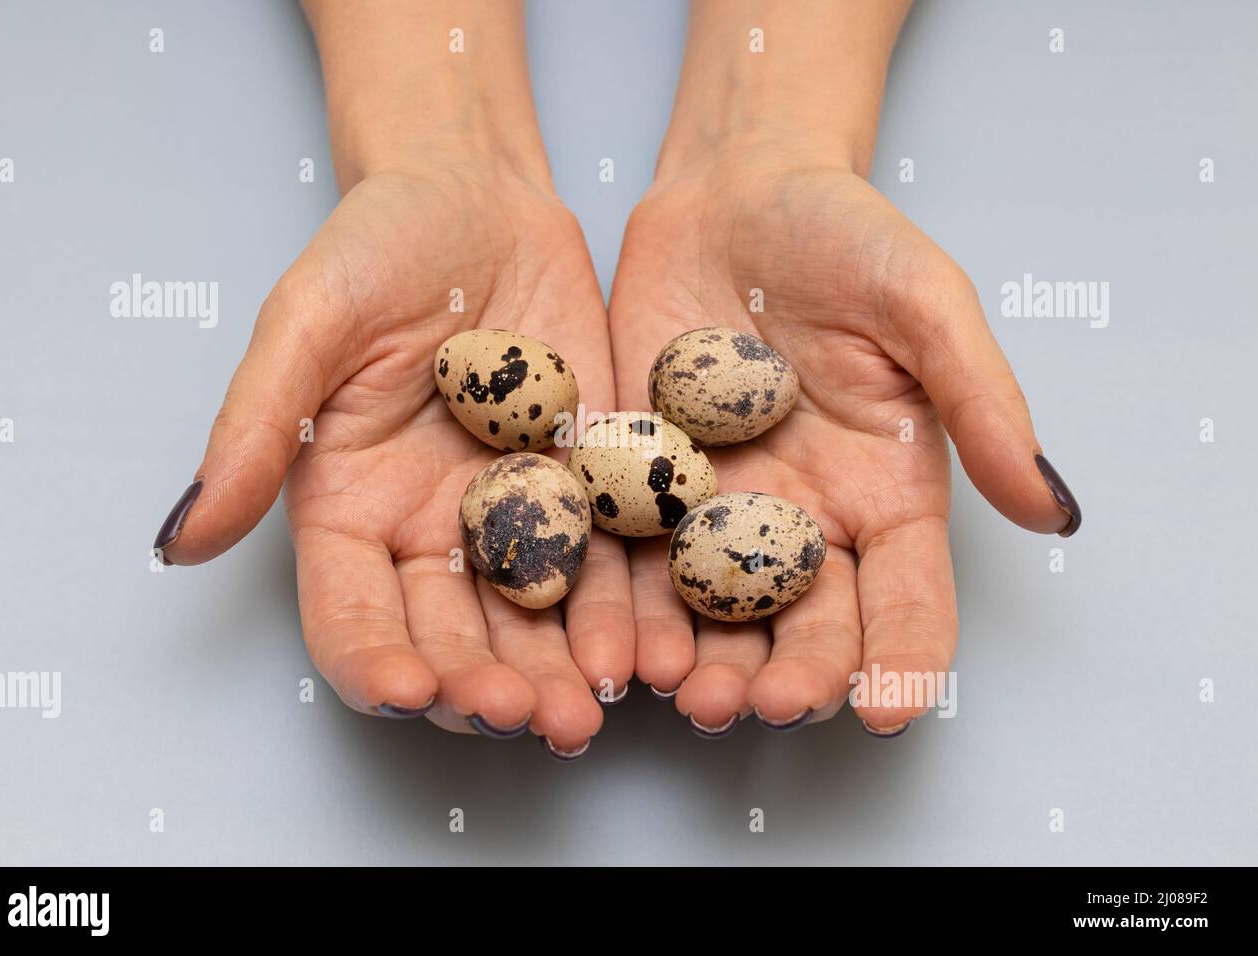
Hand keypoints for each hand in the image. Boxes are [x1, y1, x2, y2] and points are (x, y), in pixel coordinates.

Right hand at [152, 2, 633, 757]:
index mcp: (351, 511)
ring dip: (563, 673)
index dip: (376, 664)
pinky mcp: (589, 490)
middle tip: (530, 718)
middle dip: (488, 687)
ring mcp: (517, 518)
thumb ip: (253, 431)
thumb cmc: (377, 248)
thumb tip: (180, 542)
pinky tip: (652, 646)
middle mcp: (431, 533)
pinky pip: (609, 564)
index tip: (413, 693)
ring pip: (536, 623)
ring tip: (592, 709)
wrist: (480, 199)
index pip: (353, 616)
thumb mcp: (304, 325)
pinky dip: (627, 610)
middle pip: (453, 640)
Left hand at [611, 0, 1079, 736]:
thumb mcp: (927, 306)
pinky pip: (630, 554)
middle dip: (787, 676)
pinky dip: (623, 600)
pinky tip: (613, 634)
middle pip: (803, 625)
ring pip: (711, 612)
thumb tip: (1054, 513)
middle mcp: (801, 520)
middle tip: (760, 707)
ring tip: (682, 692)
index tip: (885, 712)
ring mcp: (714, 510)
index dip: (902, 661)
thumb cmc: (846, 236)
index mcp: (883, 495)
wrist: (733, 194)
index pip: (905, 599)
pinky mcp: (639, 483)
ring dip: (700, 659)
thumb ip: (984, 404)